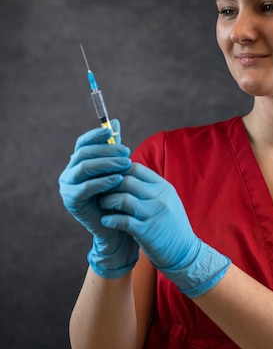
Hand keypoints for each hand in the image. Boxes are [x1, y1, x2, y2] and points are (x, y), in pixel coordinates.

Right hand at [58, 119, 138, 278]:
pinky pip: (85, 188)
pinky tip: (118, 179)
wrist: (116, 226)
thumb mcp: (117, 169)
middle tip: (127, 151)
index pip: (83, 143)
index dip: (96, 134)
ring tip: (127, 163)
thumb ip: (114, 148)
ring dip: (107, 163)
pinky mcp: (71, 201)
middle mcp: (69, 172)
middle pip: (84, 153)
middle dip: (106, 150)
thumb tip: (115, 122)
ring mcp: (67, 186)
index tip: (112, 130)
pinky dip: (103, 181)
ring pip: (84, 168)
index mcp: (78, 162)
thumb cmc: (117, 195)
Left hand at [99, 163, 230, 296]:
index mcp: (164, 188)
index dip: (117, 171)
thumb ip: (150, 187)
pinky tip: (105, 221)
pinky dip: (110, 220)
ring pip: (123, 199)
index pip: (135, 168)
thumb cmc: (171, 225)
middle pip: (127, 181)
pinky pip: (123, 221)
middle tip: (99, 191)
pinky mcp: (147, 232)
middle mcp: (160, 198)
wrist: (184, 253)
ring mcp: (154, 215)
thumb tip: (126, 172)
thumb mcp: (166, 201)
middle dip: (109, 185)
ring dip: (107, 201)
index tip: (107, 179)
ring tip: (102, 205)